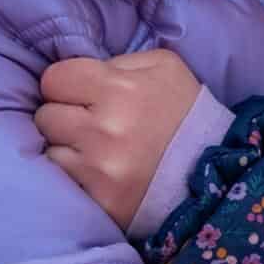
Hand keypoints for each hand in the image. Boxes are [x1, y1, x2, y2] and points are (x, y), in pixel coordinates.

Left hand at [37, 48, 199, 226]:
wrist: (217, 172)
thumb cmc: (185, 113)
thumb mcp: (163, 67)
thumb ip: (117, 63)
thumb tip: (81, 74)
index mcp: (119, 88)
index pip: (54, 79)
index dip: (66, 85)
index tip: (81, 94)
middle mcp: (104, 128)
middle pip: (46, 115)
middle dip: (64, 116)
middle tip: (88, 123)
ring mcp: (100, 169)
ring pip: (50, 149)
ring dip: (67, 148)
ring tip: (93, 150)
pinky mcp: (100, 201)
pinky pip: (63, 180)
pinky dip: (75, 175)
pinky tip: (97, 172)